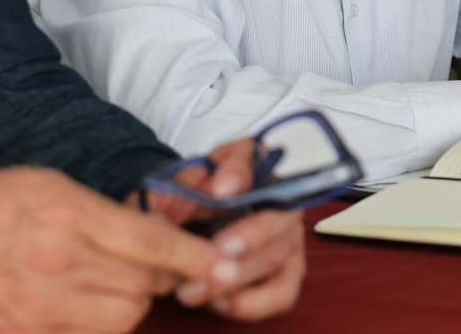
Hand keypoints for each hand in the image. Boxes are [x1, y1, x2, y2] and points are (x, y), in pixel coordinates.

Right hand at [0, 166, 249, 333]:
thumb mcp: (38, 183)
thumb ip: (92, 208)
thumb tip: (137, 227)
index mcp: (66, 215)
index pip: (151, 243)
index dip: (195, 256)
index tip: (225, 263)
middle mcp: (61, 264)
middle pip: (144, 284)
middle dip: (164, 276)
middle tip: (161, 265)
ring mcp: (44, 309)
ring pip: (124, 316)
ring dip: (134, 302)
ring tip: (118, 283)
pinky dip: (102, 326)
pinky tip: (90, 307)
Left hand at [139, 139, 305, 320]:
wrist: (195, 224)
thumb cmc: (189, 202)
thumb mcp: (173, 190)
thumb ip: (172, 194)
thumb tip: (173, 210)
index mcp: (247, 159)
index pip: (250, 155)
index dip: (238, 173)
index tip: (219, 190)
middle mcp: (279, 193)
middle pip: (278, 211)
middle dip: (249, 235)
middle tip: (215, 252)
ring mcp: (288, 233)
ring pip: (276, 255)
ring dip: (237, 276)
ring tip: (192, 290)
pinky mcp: (289, 270)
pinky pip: (283, 292)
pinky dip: (253, 302)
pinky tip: (219, 304)